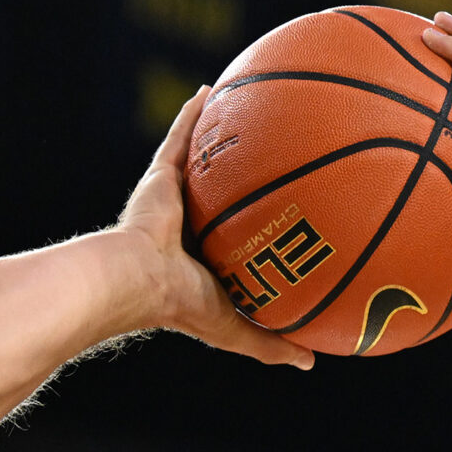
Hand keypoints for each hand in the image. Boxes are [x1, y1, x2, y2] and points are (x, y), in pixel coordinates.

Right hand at [114, 89, 313, 368]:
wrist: (138, 279)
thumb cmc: (184, 306)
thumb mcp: (239, 328)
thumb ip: (272, 343)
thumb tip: (313, 361)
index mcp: (208, 260)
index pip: (240, 240)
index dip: (261, 228)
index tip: (290, 214)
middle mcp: (192, 227)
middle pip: (225, 196)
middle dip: (246, 180)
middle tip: (280, 157)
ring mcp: (175, 199)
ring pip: (204, 163)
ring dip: (221, 139)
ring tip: (248, 112)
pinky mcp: (159, 177)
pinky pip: (180, 137)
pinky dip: (193, 114)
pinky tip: (212, 89)